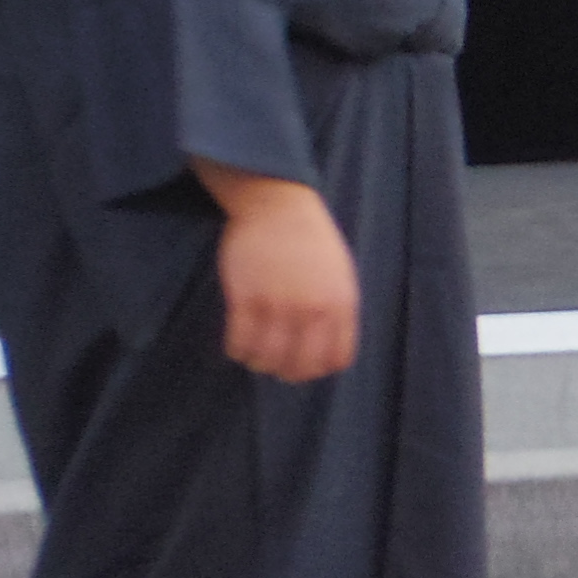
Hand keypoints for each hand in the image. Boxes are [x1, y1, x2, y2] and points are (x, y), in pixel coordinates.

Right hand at [193, 161, 358, 382]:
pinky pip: (239, 341)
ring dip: (258, 363)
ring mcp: (278, 304)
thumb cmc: (310, 240)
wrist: (278, 204)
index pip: (335, 359)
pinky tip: (237, 344)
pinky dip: (237, 350)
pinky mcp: (246, 297)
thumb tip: (328, 350)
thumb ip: (338, 311)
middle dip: (286, 373)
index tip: (303, 365)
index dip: (317, 369)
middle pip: (300, 366)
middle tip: (275, 366)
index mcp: (340, 304)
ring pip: (267, 359)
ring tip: (254, 355)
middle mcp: (312, 309)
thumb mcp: (340, 274)